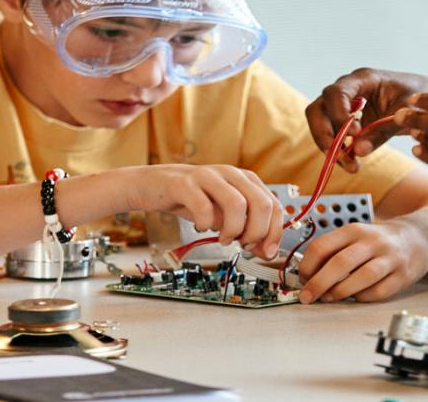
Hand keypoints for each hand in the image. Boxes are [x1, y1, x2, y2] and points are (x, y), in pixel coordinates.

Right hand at [126, 164, 283, 257]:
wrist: (153, 185)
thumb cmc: (193, 199)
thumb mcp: (224, 215)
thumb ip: (247, 230)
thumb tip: (267, 252)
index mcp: (246, 180)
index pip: (274, 206)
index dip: (274, 232)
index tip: (265, 251)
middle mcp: (231, 174)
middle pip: (262, 204)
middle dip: (256, 233)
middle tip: (242, 244)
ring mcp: (209, 176)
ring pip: (237, 205)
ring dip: (233, 230)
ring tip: (223, 238)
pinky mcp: (185, 184)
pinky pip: (204, 208)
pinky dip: (206, 225)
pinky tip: (201, 228)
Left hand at [296, 221, 427, 302]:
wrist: (420, 237)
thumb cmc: (380, 241)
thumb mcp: (356, 236)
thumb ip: (334, 251)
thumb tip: (307, 275)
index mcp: (354, 230)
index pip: (323, 246)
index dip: (307, 265)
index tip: (302, 278)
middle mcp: (372, 242)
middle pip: (340, 263)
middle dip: (318, 283)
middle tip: (307, 296)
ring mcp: (389, 258)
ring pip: (361, 277)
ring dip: (340, 292)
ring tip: (329, 298)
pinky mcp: (402, 275)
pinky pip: (379, 291)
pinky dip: (362, 297)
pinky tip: (355, 297)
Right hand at [305, 68, 427, 171]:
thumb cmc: (422, 99)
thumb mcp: (407, 114)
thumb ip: (384, 130)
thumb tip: (358, 151)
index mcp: (364, 79)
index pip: (336, 93)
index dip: (338, 114)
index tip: (354, 134)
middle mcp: (350, 89)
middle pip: (319, 109)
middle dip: (324, 134)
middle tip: (338, 157)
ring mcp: (347, 105)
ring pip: (321, 124)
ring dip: (330, 147)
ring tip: (350, 166)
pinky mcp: (350, 121)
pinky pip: (334, 135)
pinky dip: (339, 150)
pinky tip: (353, 163)